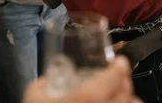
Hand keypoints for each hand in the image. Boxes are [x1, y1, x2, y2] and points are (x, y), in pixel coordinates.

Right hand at [23, 57, 139, 102]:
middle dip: (124, 80)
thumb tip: (46, 82)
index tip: (119, 62)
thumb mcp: (32, 98)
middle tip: (116, 77)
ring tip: (118, 96)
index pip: (115, 77)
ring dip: (128, 99)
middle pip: (126, 92)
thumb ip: (41, 86)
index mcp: (87, 98)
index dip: (120, 66)